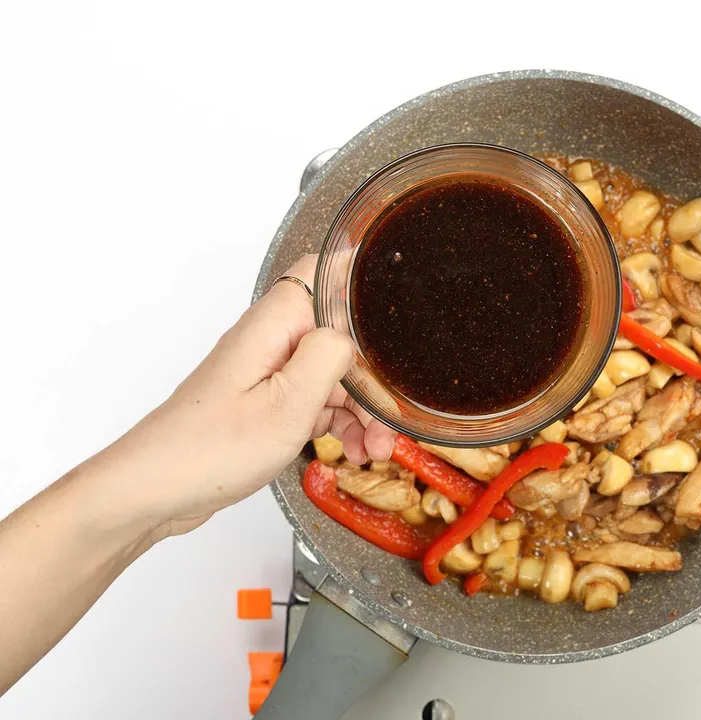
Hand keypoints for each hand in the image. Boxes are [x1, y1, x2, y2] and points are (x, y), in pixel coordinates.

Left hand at [104, 254, 395, 538]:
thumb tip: (356, 333)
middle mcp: (270, 339)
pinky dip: (337, 421)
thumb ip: (329, 357)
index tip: (399, 320)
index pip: (327, 271)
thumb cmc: (207, 451)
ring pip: (331, 371)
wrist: (154, 491)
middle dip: (372, 375)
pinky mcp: (262, 400)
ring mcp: (266, 370)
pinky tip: (349, 450)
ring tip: (371, 449)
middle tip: (387, 420)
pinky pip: (313, 398)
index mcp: (274, 325)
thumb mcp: (287, 406)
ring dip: (359, 408)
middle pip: (341, 333)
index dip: (366, 286)